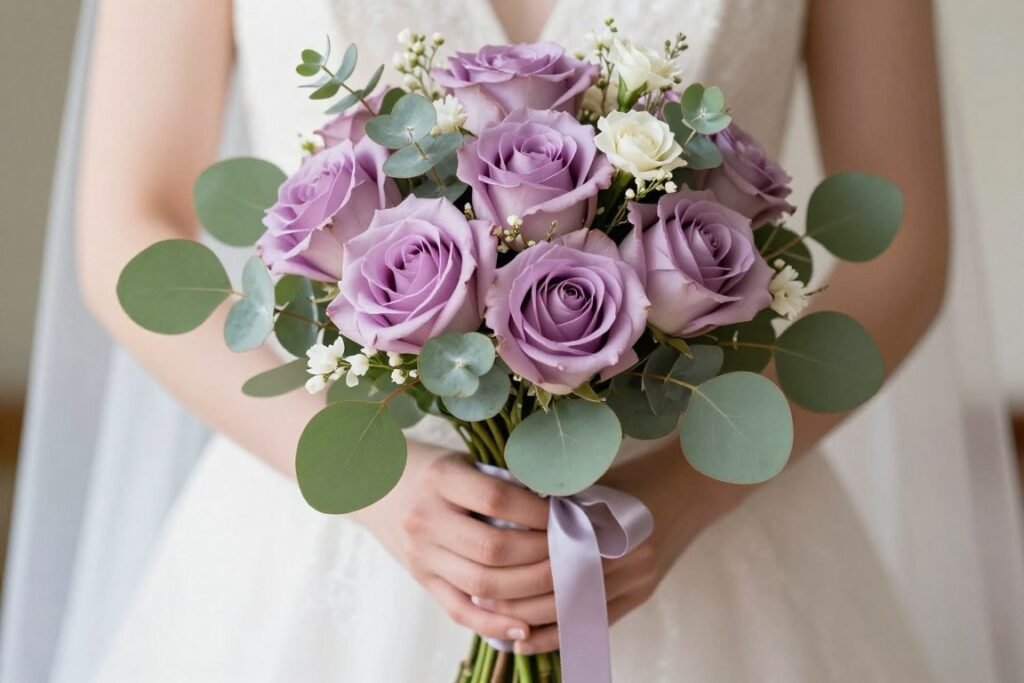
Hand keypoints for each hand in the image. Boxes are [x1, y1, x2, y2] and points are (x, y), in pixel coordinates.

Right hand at [354, 447, 551, 642]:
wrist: (374, 486)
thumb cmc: (430, 469)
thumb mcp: (460, 460)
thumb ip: (498, 480)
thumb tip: (557, 504)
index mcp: (439, 480)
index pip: (496, 499)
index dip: (537, 512)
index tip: (565, 515)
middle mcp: (425, 519)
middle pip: (493, 548)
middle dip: (541, 554)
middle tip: (571, 550)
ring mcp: (421, 555)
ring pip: (482, 583)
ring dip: (528, 587)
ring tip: (560, 580)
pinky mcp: (422, 580)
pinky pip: (459, 610)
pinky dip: (494, 623)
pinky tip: (525, 627)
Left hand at [499, 442, 748, 653]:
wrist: (690, 484)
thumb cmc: (632, 476)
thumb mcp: (591, 482)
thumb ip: (553, 505)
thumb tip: (500, 521)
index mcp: (610, 522)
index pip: (553, 560)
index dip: (516, 572)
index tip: (482, 577)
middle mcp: (628, 555)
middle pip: (564, 591)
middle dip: (520, 602)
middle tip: (481, 603)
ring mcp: (640, 577)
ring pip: (580, 611)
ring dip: (539, 622)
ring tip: (502, 626)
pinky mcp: (644, 592)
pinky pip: (599, 621)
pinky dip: (566, 631)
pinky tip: (535, 639)